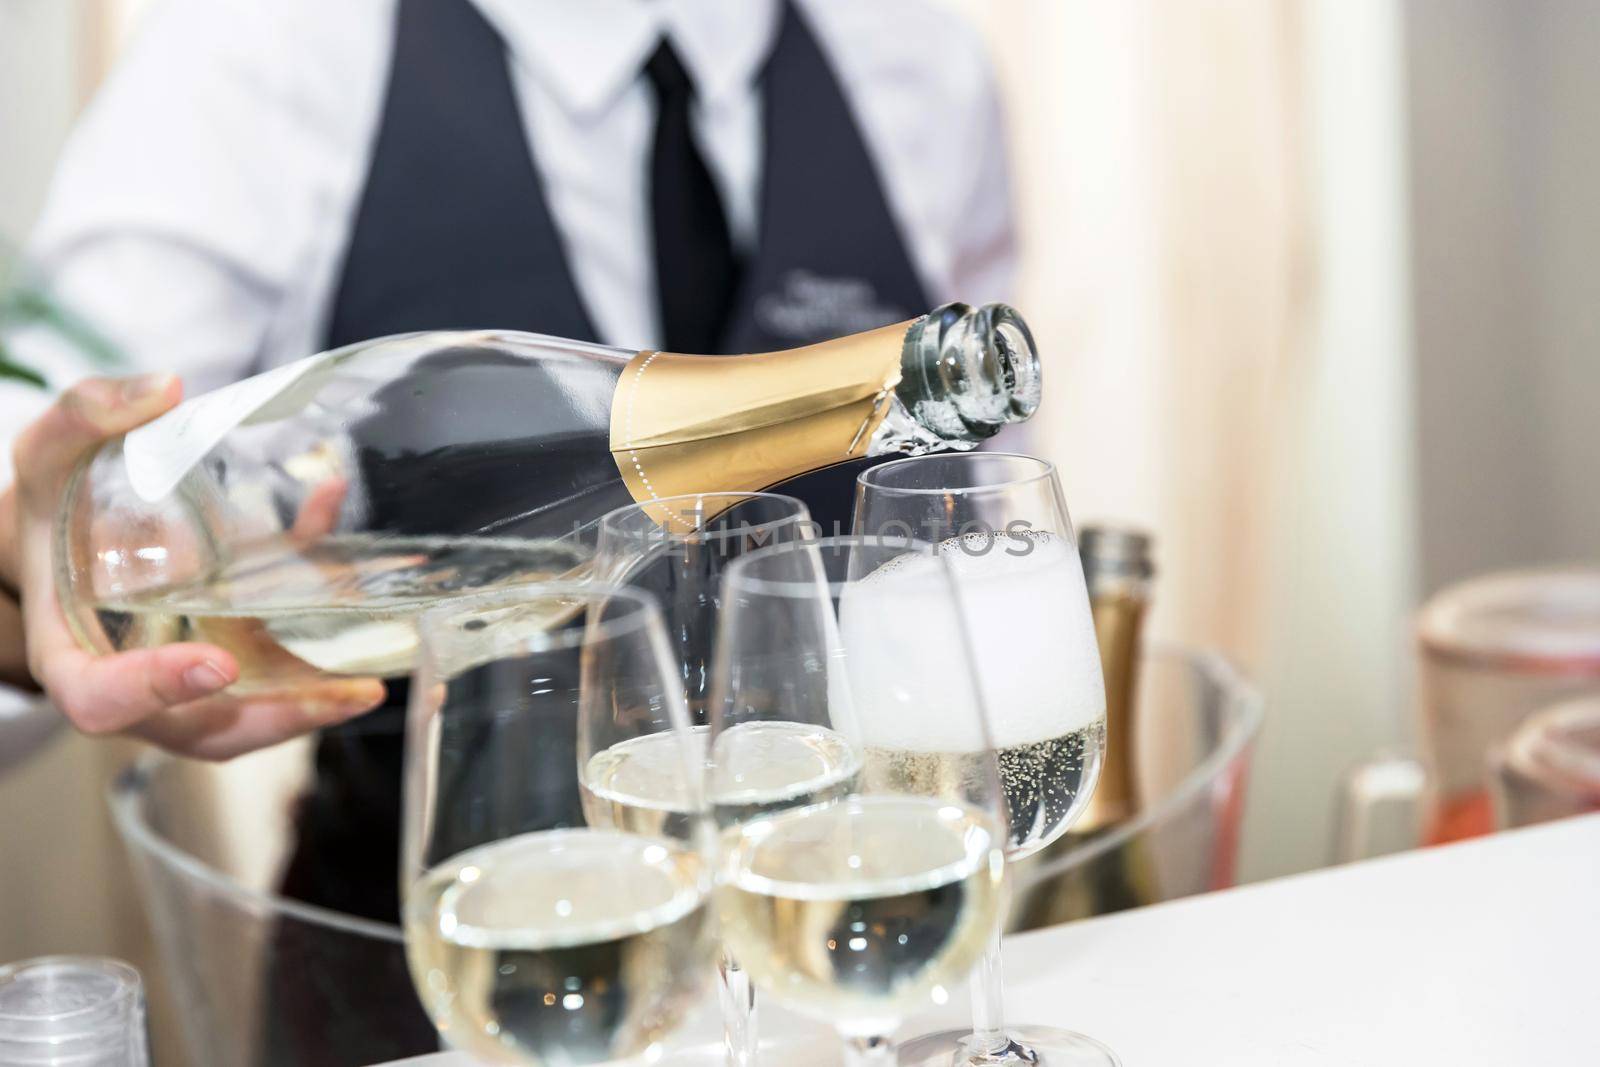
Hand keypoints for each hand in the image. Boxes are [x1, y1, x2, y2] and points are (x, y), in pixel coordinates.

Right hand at [2, 375, 383, 759]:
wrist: (69, 533)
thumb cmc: (54, 504)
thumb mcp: (49, 455)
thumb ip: (89, 415)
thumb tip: (166, 388)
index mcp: (71, 652)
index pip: (101, 700)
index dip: (155, 692)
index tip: (217, 664)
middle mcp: (134, 682)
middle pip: (199, 731)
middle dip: (273, 719)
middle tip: (343, 693)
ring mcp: (189, 681)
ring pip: (250, 718)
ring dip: (313, 706)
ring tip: (371, 686)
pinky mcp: (231, 658)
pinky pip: (281, 666)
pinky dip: (326, 642)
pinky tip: (356, 578)